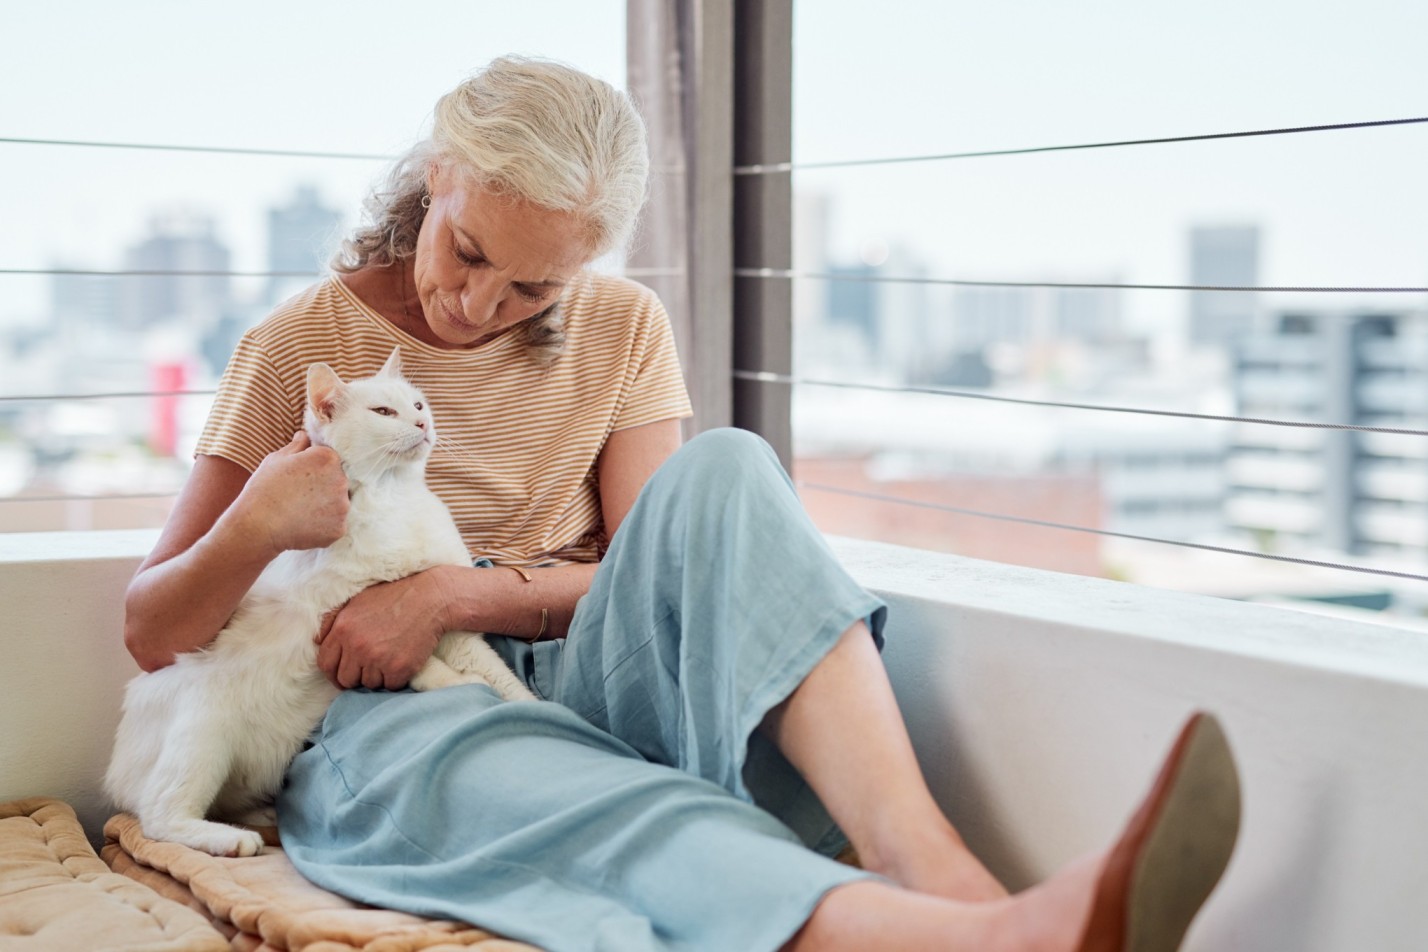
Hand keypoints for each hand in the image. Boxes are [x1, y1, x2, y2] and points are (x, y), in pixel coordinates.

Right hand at [239, 432, 348, 555]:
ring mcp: (342, 506)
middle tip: (299, 496)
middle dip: (323, 486)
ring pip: (339, 503)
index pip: (330, 459)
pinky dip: (323, 525)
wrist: (256, 526)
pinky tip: (304, 524)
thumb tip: (305, 435)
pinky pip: (335, 524)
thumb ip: (297, 446)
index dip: (313, 468)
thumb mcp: (276, 460)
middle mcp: (341, 480)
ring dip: (325, 506)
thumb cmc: (263, 489)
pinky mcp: (339, 529)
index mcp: (327, 458)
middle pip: (338, 480)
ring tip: (300, 511)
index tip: (299, 477)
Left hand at [315, 570, 451, 689]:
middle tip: (370, 667)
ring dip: (377, 676)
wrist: (431, 598)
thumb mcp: (357, 600)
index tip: (344, 672)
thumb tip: (316, 641)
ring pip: (368, 684)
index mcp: (343, 629)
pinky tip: (402, 661)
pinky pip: (390, 686)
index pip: (325, 664)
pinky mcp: (399, 668)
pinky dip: (396, 678)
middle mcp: (357, 646)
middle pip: (345, 679)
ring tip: (389, 658)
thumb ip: (333, 621)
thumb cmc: (394, 596)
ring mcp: (377, 659)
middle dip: (355, 676)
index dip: (333, 671)